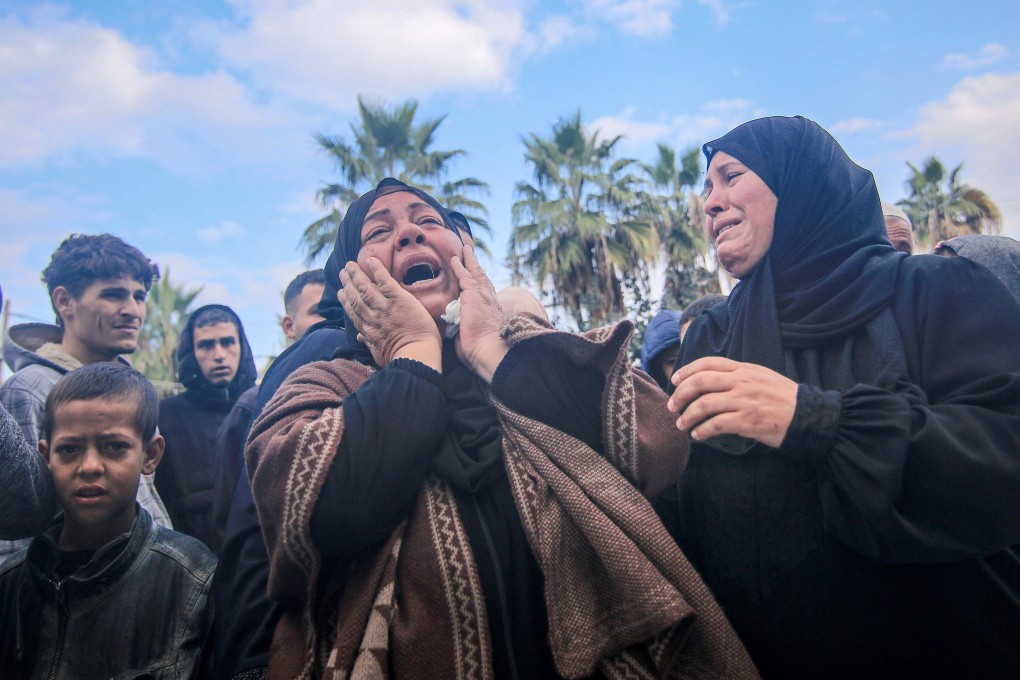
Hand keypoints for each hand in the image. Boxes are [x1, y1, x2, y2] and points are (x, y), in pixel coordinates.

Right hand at [338, 258, 441, 368]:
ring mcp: (384, 306)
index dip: (346, 301)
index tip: (341, 293)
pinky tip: (370, 260)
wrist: (414, 355)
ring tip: (349, 265)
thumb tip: (360, 338)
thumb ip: (370, 344)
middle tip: (342, 273)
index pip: (354, 313)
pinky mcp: (398, 299)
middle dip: (348, 284)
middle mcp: (372, 316)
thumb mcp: (379, 354)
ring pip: (365, 287)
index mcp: (368, 331)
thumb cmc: (399, 358)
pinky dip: (377, 269)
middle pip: (356, 297)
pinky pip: (385, 280)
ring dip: (356, 274)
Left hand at [450, 245, 508, 381]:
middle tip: (470, 253)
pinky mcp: (473, 296)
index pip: (484, 294)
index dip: (480, 283)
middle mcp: (490, 301)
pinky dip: (459, 267)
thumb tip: (454, 330)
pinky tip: (454, 259)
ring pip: (474, 273)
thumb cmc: (481, 352)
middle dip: (475, 265)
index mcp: (492, 312)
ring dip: (468, 260)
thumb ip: (465, 329)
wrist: (489, 351)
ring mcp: (482, 297)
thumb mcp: (474, 338)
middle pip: (482, 278)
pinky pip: (464, 277)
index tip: (476, 275)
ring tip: (464, 249)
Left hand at [667, 356, 797, 447]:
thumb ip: (738, 375)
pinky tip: (698, 435)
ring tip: (681, 424)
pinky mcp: (748, 421)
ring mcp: (744, 400)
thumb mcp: (761, 376)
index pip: (708, 363)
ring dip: (687, 416)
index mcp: (744, 368)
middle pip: (700, 382)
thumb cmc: (783, 398)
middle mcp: (742, 381)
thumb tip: (711, 381)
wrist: (808, 416)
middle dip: (680, 394)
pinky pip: (716, 424)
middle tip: (672, 406)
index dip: (687, 370)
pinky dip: (702, 430)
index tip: (675, 380)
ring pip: (704, 404)